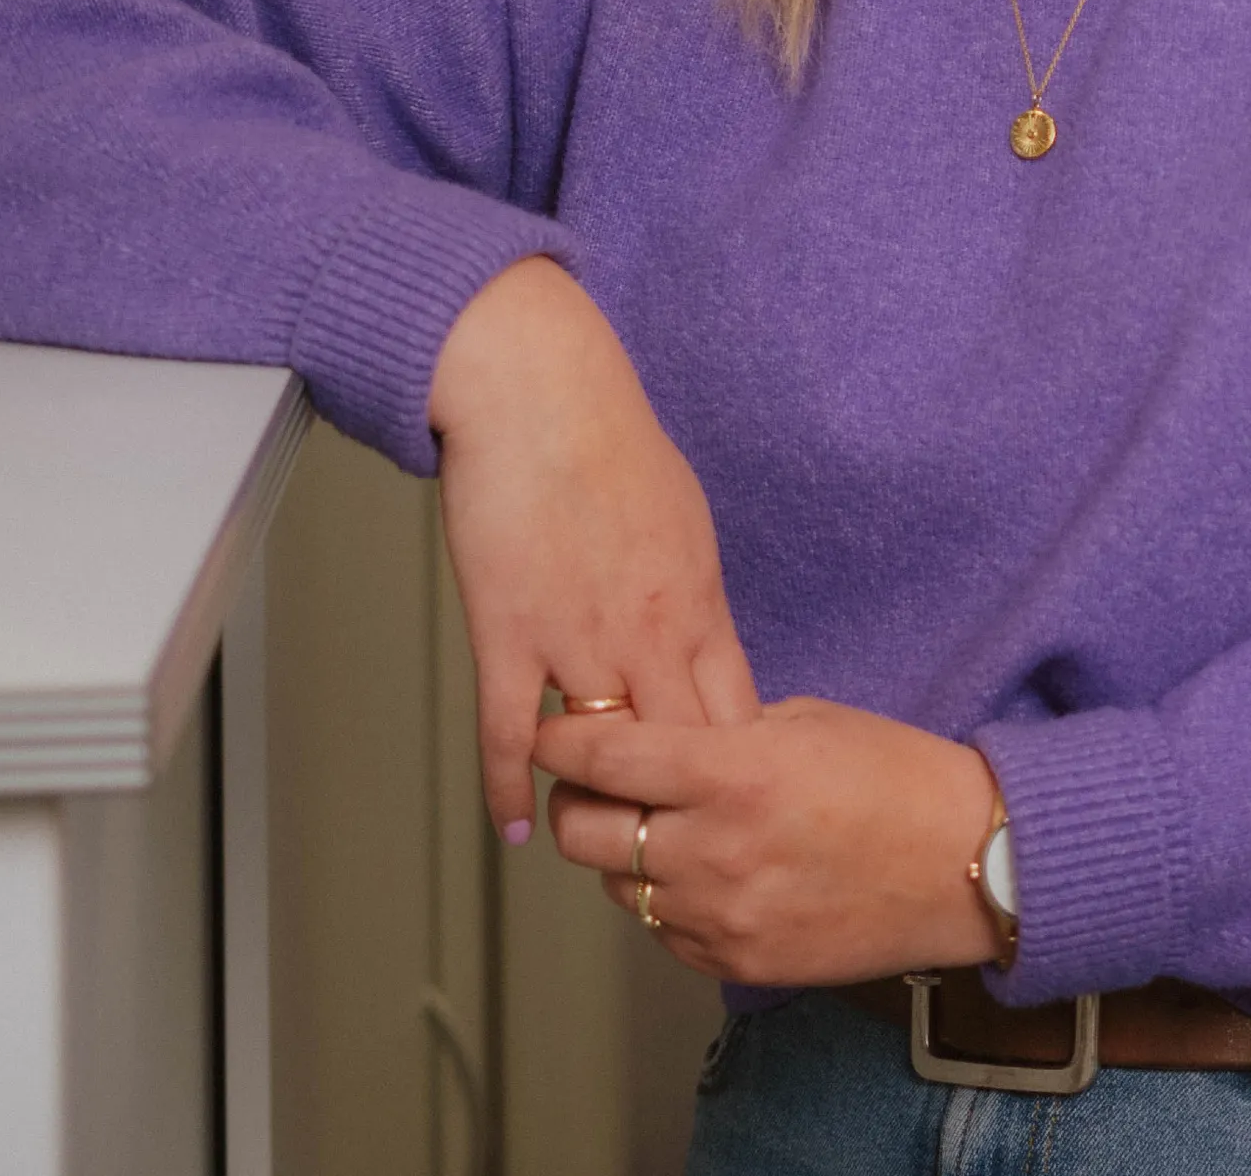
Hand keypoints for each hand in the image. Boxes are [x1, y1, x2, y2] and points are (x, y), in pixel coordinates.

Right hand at [429, 255, 760, 839]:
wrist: (540, 395)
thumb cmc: (609, 446)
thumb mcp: (684, 525)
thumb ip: (691, 597)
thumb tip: (698, 642)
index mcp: (698, 605)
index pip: (735, 718)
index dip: (737, 776)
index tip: (739, 813)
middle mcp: (650, 633)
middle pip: (684, 752)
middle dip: (685, 811)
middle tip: (679, 855)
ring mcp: (580, 640)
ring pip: (608, 756)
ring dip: (606, 809)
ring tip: (603, 852)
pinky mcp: (511, 635)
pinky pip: (514, 733)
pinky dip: (514, 788)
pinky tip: (518, 827)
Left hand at [538, 698, 1010, 984]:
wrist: (969, 863)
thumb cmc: (901, 779)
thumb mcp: (805, 722)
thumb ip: (719, 735)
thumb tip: (656, 743)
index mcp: (732, 774)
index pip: (600, 759)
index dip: (560, 744)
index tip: (554, 736)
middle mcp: (713, 850)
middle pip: (582, 834)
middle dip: (577, 802)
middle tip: (599, 785)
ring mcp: (721, 916)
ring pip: (617, 889)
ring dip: (625, 856)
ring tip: (669, 831)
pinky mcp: (737, 964)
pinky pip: (665, 931)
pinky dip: (670, 902)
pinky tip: (711, 873)